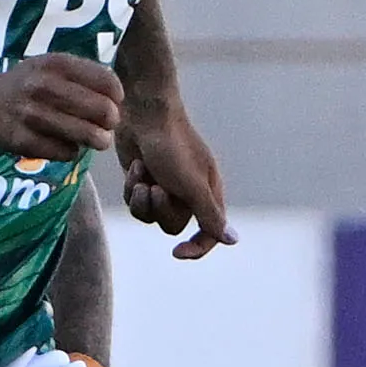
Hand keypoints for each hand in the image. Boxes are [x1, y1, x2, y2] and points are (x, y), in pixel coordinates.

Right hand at [0, 54, 123, 162]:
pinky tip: (65, 143)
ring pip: (89, 136)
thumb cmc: (30, 84)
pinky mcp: (25, 141)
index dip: (117, 96)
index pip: (107, 82)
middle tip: (107, 124)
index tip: (113, 102)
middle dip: (112, 121)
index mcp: (56, 64)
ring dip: (98, 140)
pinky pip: (67, 153)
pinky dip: (72, 151)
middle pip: (103, 111)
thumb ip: (85, 75)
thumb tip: (118, 99)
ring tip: (96, 139)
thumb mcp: (53, 65)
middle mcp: (44, 87)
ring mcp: (33, 115)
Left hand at [116, 102, 235, 260]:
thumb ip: (210, 215)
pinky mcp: (144, 180)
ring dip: (142, 198)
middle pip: (172, 225)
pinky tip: (136, 166)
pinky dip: (132, 187)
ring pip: (149, 216)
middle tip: (157, 187)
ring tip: (142, 176)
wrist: (143, 114)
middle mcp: (188, 192)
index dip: (196, 247)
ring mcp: (165, 186)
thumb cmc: (172, 146)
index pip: (209, 232)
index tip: (177, 252)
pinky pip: (135, 202)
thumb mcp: (192, 185)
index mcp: (208, 192)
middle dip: (159, 209)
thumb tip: (233, 241)